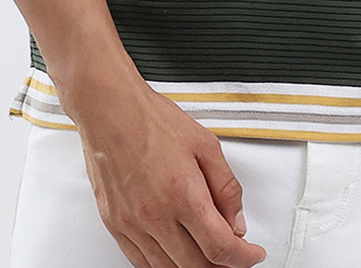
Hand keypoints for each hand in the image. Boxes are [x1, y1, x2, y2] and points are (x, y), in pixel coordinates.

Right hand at [72, 72, 266, 267]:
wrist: (109, 109)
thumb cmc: (151, 119)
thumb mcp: (205, 143)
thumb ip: (226, 186)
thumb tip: (236, 219)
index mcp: (183, 193)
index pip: (220, 247)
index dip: (242, 258)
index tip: (251, 254)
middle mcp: (156, 215)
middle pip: (196, 265)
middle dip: (221, 264)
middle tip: (232, 252)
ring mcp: (132, 224)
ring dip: (192, 267)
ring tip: (206, 251)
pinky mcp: (114, 225)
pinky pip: (141, 263)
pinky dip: (163, 265)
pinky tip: (175, 253)